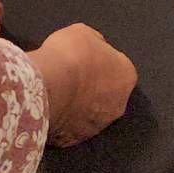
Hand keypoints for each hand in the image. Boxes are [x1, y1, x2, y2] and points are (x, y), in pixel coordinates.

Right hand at [28, 24, 136, 145]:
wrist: (47, 86)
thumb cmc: (69, 56)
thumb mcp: (84, 32)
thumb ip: (96, 42)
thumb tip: (96, 48)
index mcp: (126, 76)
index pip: (118, 66)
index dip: (101, 60)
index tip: (86, 57)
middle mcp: (119, 104)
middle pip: (109, 92)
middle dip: (95, 85)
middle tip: (74, 74)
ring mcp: (99, 125)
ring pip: (92, 112)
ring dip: (81, 103)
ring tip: (61, 90)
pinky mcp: (77, 139)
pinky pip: (73, 125)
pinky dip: (66, 117)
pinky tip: (53, 105)